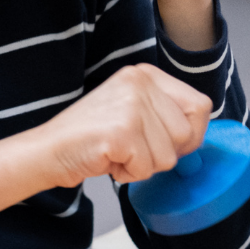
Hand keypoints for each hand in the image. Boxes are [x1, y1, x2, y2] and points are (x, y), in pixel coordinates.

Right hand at [0, 64, 211, 222]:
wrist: (48, 150)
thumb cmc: (91, 137)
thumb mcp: (134, 110)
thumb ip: (166, 114)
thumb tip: (199, 135)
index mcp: (146, 74)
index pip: (200, 106)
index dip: (192, 133)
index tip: (167, 142)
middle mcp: (140, 84)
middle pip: (187, 134)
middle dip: (164, 153)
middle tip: (133, 150)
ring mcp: (130, 106)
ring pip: (169, 156)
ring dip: (144, 166)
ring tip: (117, 152)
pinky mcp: (121, 132)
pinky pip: (146, 168)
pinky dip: (128, 174)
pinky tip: (108, 160)